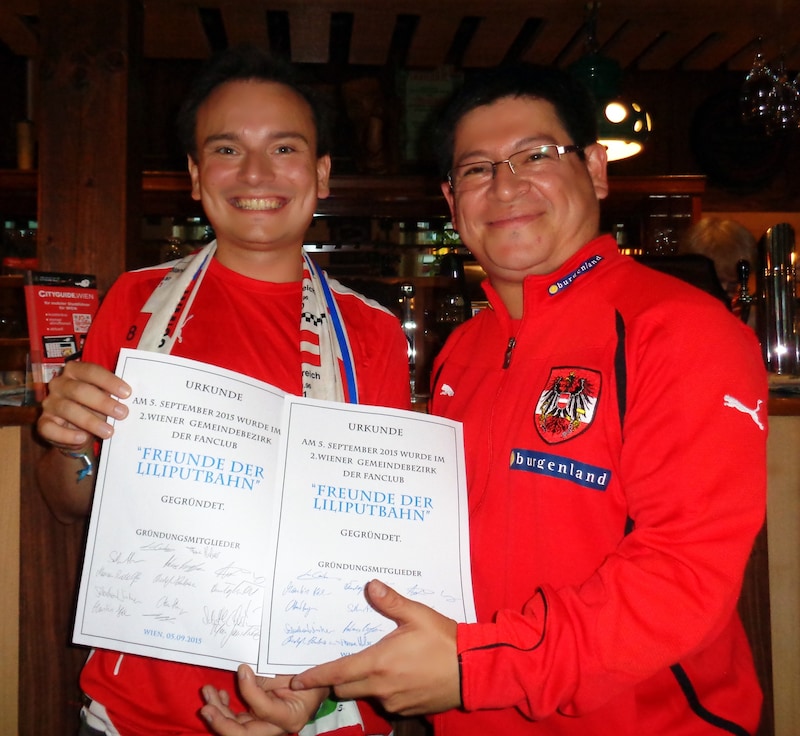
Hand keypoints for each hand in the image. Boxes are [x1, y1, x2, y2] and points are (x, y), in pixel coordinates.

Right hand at [37, 360, 130, 450]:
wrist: (77, 431)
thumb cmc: (94, 407)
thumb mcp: (104, 397)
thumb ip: (113, 395)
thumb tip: (131, 400)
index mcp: (74, 371)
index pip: (91, 371)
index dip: (109, 381)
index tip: (127, 393)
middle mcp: (59, 384)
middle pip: (79, 390)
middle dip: (103, 402)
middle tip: (122, 413)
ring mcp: (49, 403)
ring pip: (68, 409)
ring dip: (90, 421)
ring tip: (109, 431)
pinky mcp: (43, 422)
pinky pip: (50, 428)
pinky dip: (67, 434)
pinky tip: (83, 438)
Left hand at [200, 665, 329, 734]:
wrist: (314, 679)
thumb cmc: (307, 672)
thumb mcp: (291, 670)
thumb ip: (269, 676)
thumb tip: (244, 672)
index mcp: (291, 716)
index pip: (265, 710)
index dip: (250, 691)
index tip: (242, 669)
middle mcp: (277, 728)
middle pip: (245, 734)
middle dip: (222, 721)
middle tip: (207, 706)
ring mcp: (265, 726)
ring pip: (236, 729)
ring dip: (218, 712)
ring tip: (207, 692)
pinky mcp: (256, 720)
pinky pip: (237, 721)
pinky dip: (225, 710)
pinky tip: (218, 695)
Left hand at [291, 579, 459, 715]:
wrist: (472, 670)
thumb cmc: (444, 640)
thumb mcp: (417, 615)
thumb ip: (391, 602)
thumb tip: (370, 586)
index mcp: (378, 663)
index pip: (336, 673)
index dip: (314, 678)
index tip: (297, 681)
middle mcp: (381, 687)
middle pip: (345, 688)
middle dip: (341, 677)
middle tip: (346, 662)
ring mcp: (393, 702)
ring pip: (365, 695)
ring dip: (364, 683)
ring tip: (380, 664)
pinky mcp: (407, 710)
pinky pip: (385, 702)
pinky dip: (384, 690)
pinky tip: (400, 675)